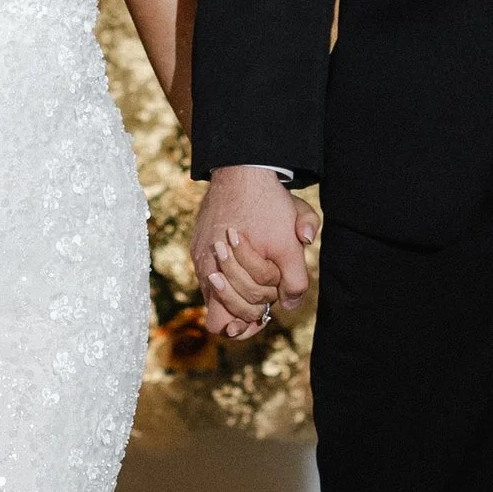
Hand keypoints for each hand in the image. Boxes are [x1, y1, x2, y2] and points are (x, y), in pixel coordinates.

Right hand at [192, 166, 319, 341]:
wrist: (243, 167)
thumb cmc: (268, 206)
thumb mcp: (290, 244)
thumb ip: (294, 280)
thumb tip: (288, 306)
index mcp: (224, 272)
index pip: (223, 322)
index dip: (245, 323)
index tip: (262, 317)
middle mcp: (205, 266)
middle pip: (221, 309)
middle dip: (246, 307)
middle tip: (266, 298)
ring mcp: (199, 254)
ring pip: (213, 291)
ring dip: (236, 290)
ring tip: (258, 281)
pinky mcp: (197, 242)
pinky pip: (208, 270)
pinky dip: (227, 274)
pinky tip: (244, 261)